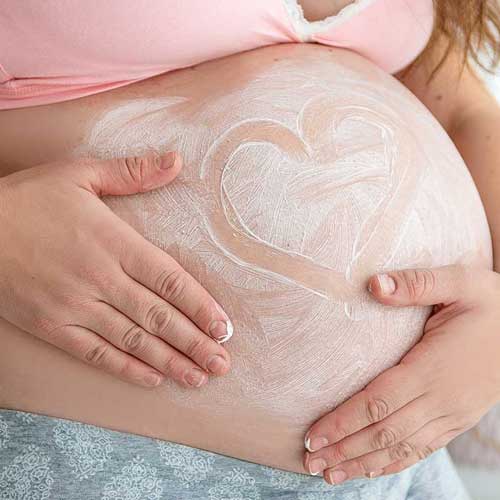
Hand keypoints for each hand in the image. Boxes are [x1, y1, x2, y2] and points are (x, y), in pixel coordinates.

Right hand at [0, 152, 232, 388]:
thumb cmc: (28, 199)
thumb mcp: (80, 174)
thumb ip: (132, 173)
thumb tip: (177, 161)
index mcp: (113, 242)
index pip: (169, 279)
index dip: (200, 306)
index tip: (224, 327)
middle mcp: (100, 279)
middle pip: (158, 317)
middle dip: (194, 343)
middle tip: (222, 365)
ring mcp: (75, 306)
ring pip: (132, 340)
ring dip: (169, 361)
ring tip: (198, 378)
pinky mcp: (52, 326)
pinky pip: (95, 352)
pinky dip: (126, 368)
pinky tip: (152, 379)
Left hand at [303, 264, 499, 483]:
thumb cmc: (491, 304)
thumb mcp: (459, 282)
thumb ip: (415, 283)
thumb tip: (374, 284)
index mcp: (432, 367)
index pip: (378, 402)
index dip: (343, 422)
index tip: (313, 436)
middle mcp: (441, 399)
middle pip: (383, 433)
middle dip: (343, 450)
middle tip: (309, 462)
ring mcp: (451, 414)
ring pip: (401, 448)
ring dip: (363, 464)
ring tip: (329, 474)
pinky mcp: (457, 420)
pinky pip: (422, 450)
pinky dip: (393, 463)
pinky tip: (372, 470)